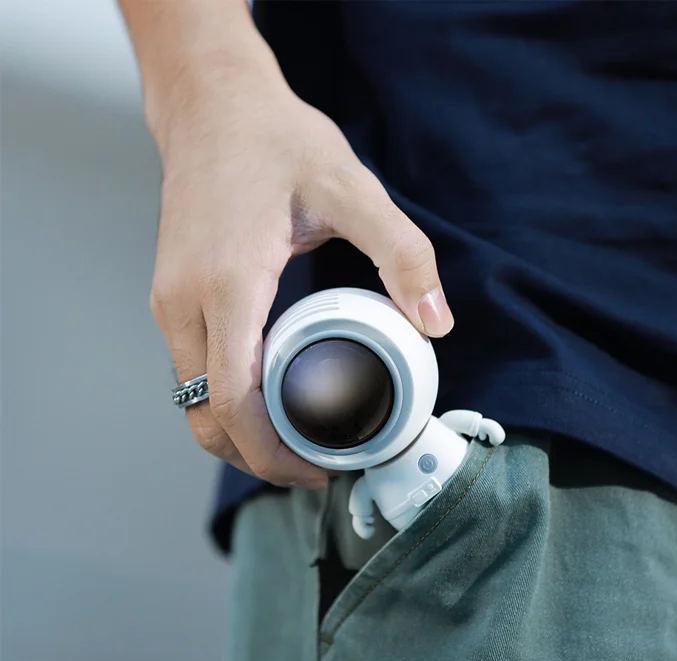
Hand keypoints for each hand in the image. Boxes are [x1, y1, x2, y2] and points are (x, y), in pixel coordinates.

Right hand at [149, 60, 453, 488]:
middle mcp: (183, 303)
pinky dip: (229, 402)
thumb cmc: (274, 141)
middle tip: (317, 464)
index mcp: (226, 285)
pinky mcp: (172, 296)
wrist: (211, 105)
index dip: (273, 454)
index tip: (320, 469)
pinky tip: (272, 398)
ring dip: (241, 434)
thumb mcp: (351, 187)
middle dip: (258, 457)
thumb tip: (436, 322)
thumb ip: (401, 252)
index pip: (232, 403)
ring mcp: (170, 302)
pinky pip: (195, 370)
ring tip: (300, 438)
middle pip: (204, 417)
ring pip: (193, 399)